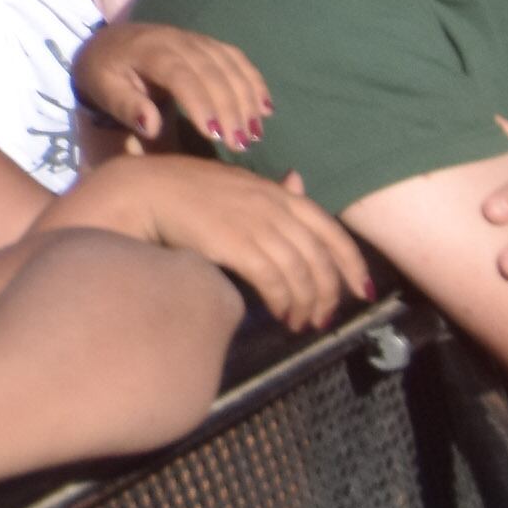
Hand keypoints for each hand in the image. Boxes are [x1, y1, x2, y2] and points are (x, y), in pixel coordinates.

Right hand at [63, 156, 371, 331]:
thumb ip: (272, 192)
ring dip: (306, 304)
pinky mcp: (239, 245)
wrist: (146, 191)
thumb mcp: (238, 184)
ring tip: (300, 324)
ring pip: (301, 273)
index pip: (330, 229)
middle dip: (329, 293)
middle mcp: (275, 207)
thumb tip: (300, 183)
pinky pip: (276, 281)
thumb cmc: (187, 190)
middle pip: (320, 257)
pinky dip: (284, 301)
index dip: (351, 263)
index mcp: (279, 193)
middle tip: (324, 318)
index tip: (361, 290)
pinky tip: (281, 314)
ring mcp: (258, 225)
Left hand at [73, 21, 272, 150]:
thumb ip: (126, 107)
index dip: (201, 102)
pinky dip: (254, 82)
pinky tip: (266, 108)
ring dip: (247, 99)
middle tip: (241, 144)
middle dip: (230, 108)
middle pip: (212, 72)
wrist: (106, 44)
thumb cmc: (104, 74)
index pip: (181, 75)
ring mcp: (195, 39)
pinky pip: (237, 59)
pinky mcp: (207, 44)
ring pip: (230, 66)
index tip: (215, 134)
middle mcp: (177, 39)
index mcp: (149, 50)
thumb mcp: (103, 91)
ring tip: (254, 134)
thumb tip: (152, 126)